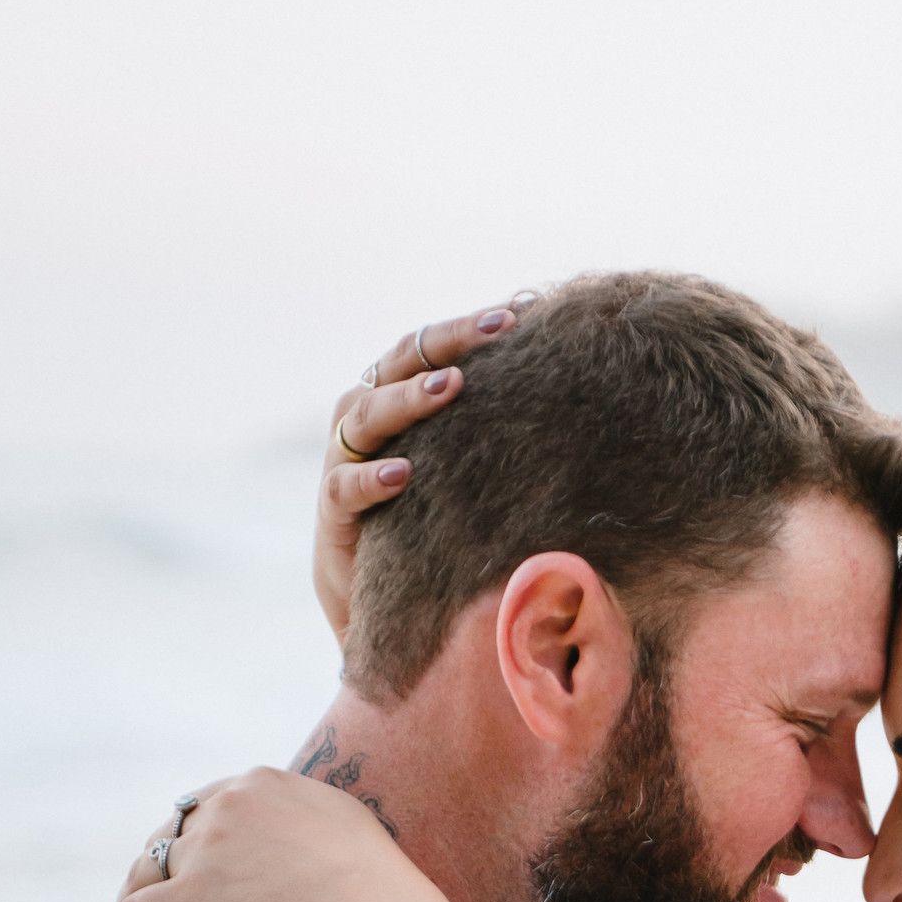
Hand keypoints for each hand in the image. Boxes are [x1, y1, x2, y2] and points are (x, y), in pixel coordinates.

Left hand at [102, 770, 458, 901]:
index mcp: (261, 785)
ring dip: (133, 899)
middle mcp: (225, 807)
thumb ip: (311, 819)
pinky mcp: (188, 898)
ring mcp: (204, 852)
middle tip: (153, 895)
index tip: (190, 860)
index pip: (209, 804)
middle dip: (159, 864)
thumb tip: (306, 834)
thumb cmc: (377, 885)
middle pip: (171, 833)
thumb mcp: (346, 826)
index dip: (194, 835)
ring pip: (145, 873)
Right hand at [314, 305, 518, 642]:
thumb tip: (568, 395)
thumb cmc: (430, 519)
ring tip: (451, 388)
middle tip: (497, 328)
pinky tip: (404, 474)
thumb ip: (492, 432)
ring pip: (366, 413)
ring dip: (408, 398)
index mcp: (396, 397)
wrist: (373, 591)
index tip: (522, 311)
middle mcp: (365, 417)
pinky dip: (372, 478)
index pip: (429, 346)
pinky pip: (345, 487)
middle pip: (399, 361)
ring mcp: (344, 460)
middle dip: (450, 343)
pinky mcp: (333, 512)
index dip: (470, 326)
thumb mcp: (463, 472)